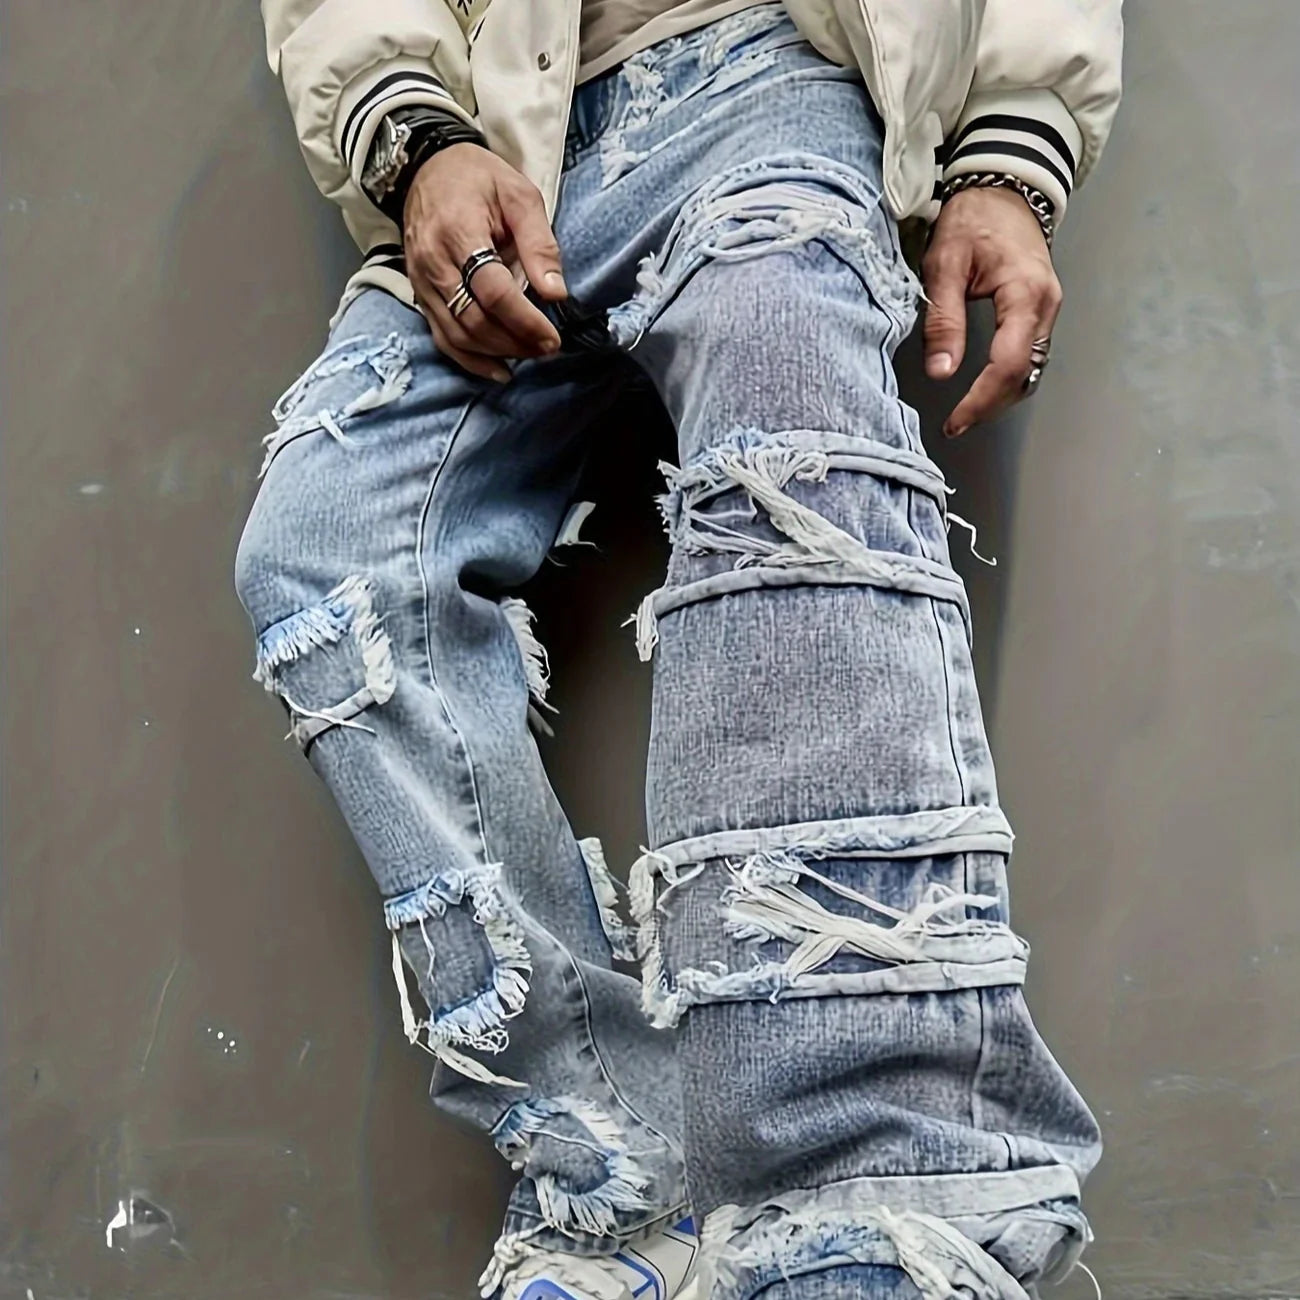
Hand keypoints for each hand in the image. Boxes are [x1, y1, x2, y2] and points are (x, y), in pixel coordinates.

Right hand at [403, 143, 567, 381]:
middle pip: (474, 319)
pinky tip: (499, 369)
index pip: (493, 291)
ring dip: (497, 353)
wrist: (426, 168)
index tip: (552, 337)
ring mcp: (422, 282)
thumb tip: (556, 292)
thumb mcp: (518, 195)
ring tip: (529, 355)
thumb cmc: (478, 179)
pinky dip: (470, 360)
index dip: (525, 320)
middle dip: (515, 341)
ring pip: (458, 334)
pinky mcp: (420, 294)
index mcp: (459, 232)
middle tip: (547, 348)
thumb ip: (539, 242)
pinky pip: (442, 337)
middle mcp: (434, 262)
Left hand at [922, 187, 1061, 436]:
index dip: (980, 400)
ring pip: (1032, 369)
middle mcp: (1046, 305)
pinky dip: (1007, 378)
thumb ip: (944, 320)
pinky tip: (982, 388)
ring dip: (1000, 396)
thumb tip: (941, 372)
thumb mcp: (945, 264)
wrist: (1003, 188)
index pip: (1008, 364)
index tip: (954, 421)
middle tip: (955, 424)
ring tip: (965, 413)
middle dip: (990, 405)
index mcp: (1025, 293)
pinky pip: (1031, 355)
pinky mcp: (1041, 310)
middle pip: (1024, 374)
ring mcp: (1048, 309)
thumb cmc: (973, 219)